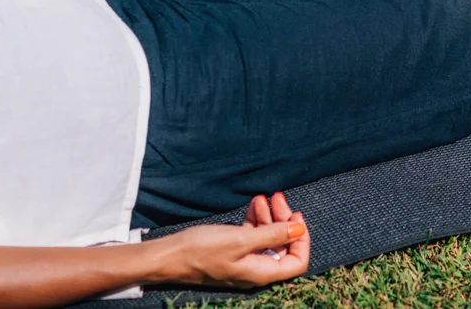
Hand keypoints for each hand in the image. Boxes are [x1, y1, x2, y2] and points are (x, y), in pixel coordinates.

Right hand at [153, 193, 309, 288]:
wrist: (169, 255)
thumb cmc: (202, 250)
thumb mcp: (241, 239)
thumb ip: (272, 235)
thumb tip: (299, 230)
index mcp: (262, 273)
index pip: (297, 261)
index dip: (301, 239)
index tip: (296, 216)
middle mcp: (256, 270)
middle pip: (283, 246)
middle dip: (284, 221)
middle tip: (277, 197)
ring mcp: (244, 261)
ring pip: (268, 238)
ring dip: (269, 217)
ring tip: (263, 197)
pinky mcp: (233, 252)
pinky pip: (253, 236)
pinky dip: (256, 220)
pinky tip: (253, 205)